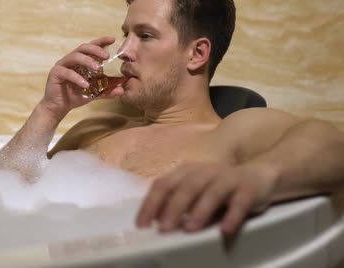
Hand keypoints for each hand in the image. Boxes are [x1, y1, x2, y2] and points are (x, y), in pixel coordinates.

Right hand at [40, 36, 123, 116]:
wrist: (58, 107)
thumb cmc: (75, 96)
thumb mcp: (94, 93)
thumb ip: (106, 91)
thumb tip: (122, 90)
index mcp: (81, 61)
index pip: (91, 47)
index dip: (101, 41)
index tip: (113, 39)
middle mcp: (71, 60)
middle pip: (83, 47)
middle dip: (96, 49)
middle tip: (106, 56)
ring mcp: (62, 65)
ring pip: (75, 56)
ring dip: (87, 61)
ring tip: (98, 68)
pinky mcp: (56, 73)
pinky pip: (67, 72)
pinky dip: (77, 78)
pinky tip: (86, 85)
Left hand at [135, 161, 278, 235]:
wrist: (259, 176)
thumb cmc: (219, 187)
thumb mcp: (195, 190)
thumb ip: (177, 201)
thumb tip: (155, 222)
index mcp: (187, 171)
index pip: (163, 185)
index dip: (150, 204)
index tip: (141, 224)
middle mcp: (205, 171)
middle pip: (185, 188)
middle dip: (172, 209)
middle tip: (163, 229)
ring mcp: (227, 178)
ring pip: (211, 193)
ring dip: (199, 211)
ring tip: (190, 229)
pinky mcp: (248, 188)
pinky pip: (240, 203)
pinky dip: (232, 216)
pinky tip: (225, 230)